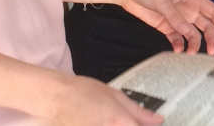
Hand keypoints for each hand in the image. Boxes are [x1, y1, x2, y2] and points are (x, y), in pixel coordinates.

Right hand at [42, 74, 163, 125]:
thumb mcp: (115, 95)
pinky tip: (104, 120)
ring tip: (116, 119)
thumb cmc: (84, 92)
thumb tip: (158, 120)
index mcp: (119, 122)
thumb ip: (138, 111)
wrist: (54, 98)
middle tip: (131, 120)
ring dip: (122, 125)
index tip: (152, 124)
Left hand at [115, 0, 213, 54]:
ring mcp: (177, 18)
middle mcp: (188, 9)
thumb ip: (176, 17)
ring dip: (194, 44)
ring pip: (192, 33)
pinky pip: (177, 38)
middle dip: (210, 38)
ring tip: (190, 54)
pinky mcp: (166, 26)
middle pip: (205, 25)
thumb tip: (189, 33)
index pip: (213, 11)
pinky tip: (177, 51)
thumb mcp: (162, 1)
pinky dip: (179, 45)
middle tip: (211, 52)